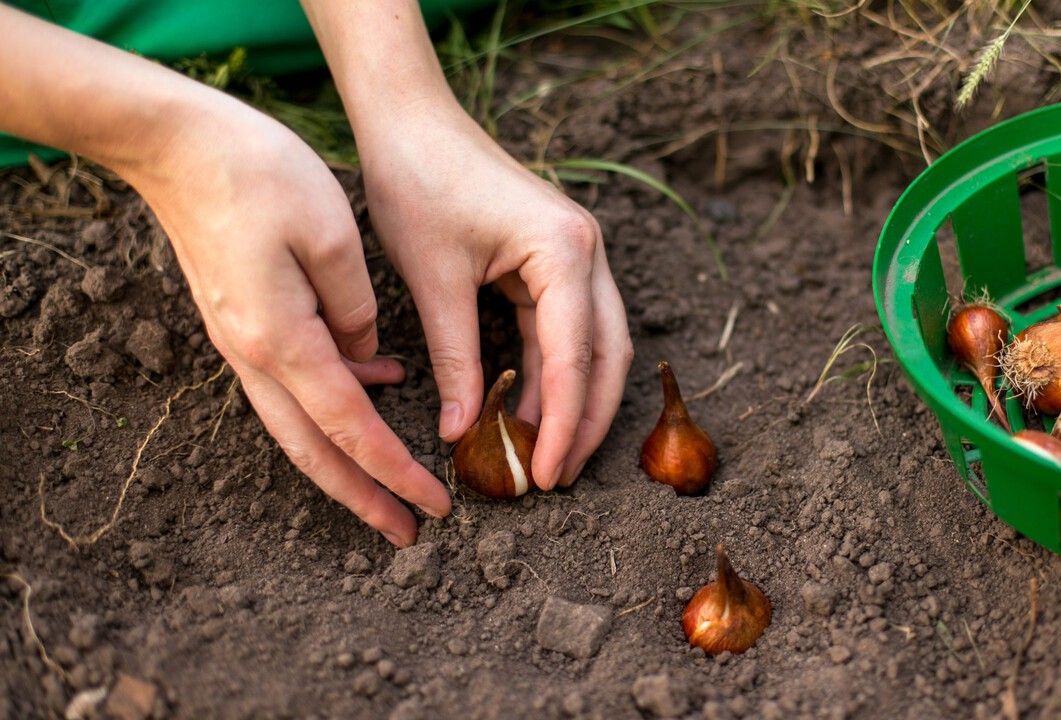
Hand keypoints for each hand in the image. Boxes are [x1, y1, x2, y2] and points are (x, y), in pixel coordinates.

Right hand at [125, 95, 449, 546]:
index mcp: (283, 340)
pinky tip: (379, 383)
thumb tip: (370, 358)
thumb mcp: (332, 235)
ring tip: (392, 486)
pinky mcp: (242, 322)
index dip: (395, 472)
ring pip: (298, 425)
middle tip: (408, 532)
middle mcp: (255, 355)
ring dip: (346, 462)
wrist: (176, 144)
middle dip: (363, 497)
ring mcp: (242, 341)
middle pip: (314, 450)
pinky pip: (292, 383)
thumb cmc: (258, 174)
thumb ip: (357, 309)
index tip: (435, 505)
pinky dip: (334, 402)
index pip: (350, 428)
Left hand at [357, 102, 632, 488]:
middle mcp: (587, 252)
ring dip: (574, 400)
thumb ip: (456, 359)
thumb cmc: (418, 183)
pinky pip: (566, 328)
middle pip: (607, 355)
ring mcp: (577, 254)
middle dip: (588, 421)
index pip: (575, 357)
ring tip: (546, 455)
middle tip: (558, 477)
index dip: (565, 423)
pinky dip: (552, 372)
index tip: (549, 474)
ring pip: (595, 345)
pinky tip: (530, 409)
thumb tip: (463, 432)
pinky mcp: (556, 260)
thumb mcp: (433, 280)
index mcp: (564, 252)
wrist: (411, 120)